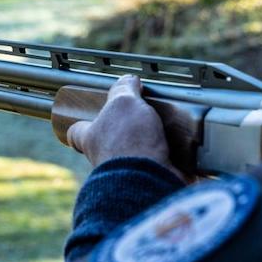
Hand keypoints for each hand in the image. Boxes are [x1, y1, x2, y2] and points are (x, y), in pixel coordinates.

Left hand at [65, 75, 181, 177]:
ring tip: (170, 128)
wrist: (150, 179)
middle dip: (126, 131)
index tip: (85, 117)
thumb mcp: (123, 102)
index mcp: (92, 138)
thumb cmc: (128, 141)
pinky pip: (163, 167)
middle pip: (110, 142)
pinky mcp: (153, 180)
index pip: (76, 133)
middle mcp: (107, 158)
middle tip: (144, 115)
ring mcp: (130, 172)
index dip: (80, 124)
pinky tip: (186, 148)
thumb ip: (124, 90)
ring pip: (138, 155)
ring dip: (153, 144)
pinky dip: (174, 159)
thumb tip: (128, 80)